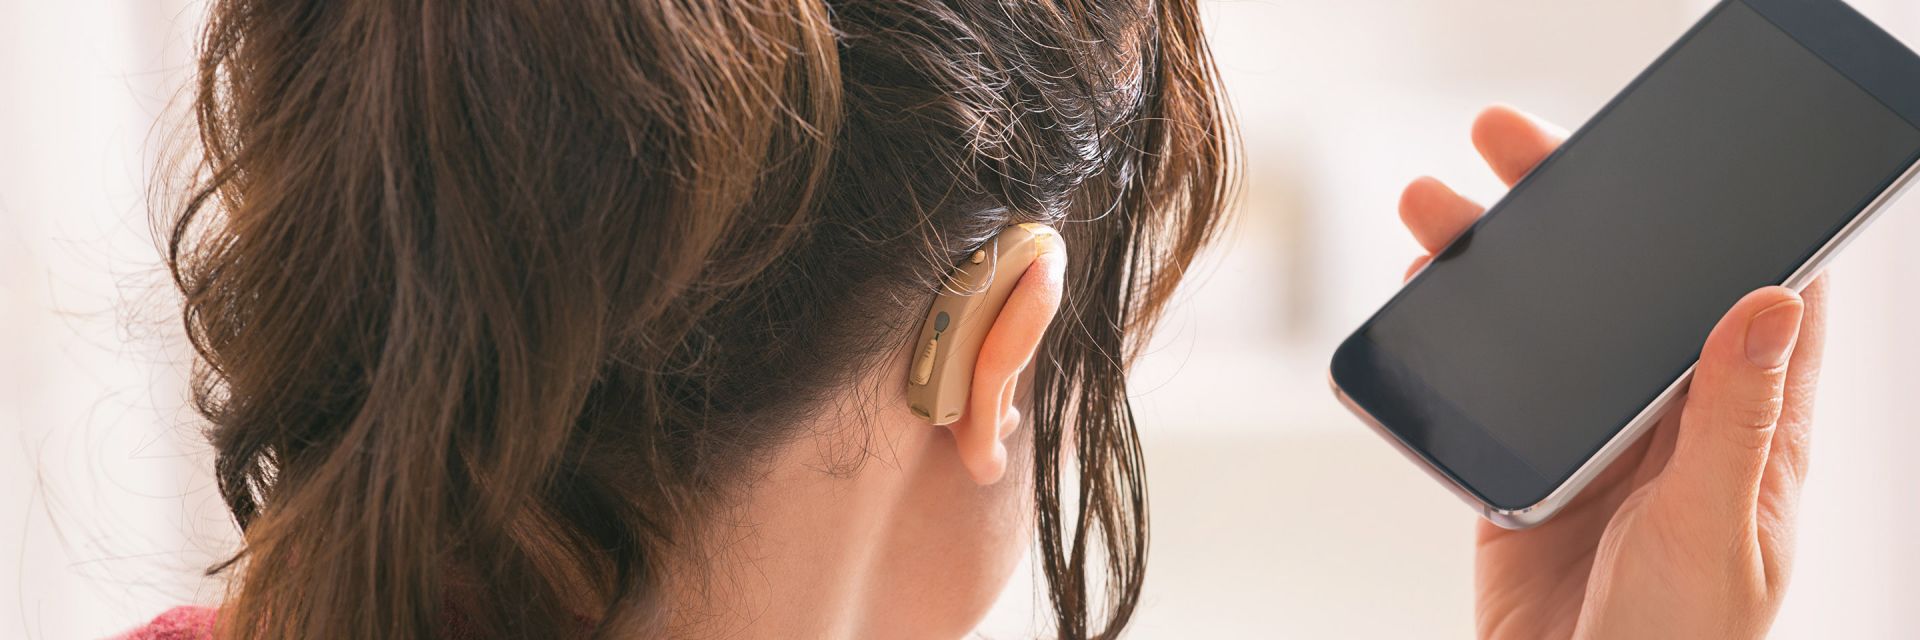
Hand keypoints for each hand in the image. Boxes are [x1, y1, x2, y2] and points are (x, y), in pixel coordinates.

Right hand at [1397, 106, 1826, 638]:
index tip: (1666, 160)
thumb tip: (1770, 301)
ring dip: (1492, 267)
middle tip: (1512, 150)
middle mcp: (1667, 421)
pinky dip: (1447, 340)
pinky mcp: (1520, 473)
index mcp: (1744, 424)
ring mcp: (1590, 444)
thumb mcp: (1716, 527)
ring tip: (1434, 215)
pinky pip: (1483, 390)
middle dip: (1571, 214)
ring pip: (1545, 329)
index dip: (1718, 219)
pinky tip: (1421, 301)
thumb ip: (1736, 419)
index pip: (1750, 294)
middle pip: (1626, 291)